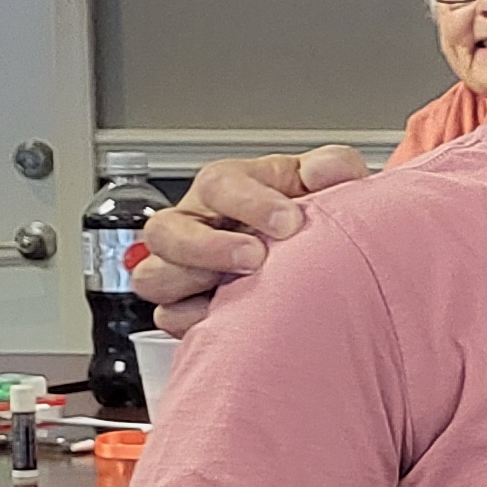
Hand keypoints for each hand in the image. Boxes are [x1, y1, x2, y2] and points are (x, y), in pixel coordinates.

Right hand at [134, 147, 370, 331]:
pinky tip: (229, 317)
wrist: (320, 260)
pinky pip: (168, 316)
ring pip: (154, 275)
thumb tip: (323, 171)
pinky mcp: (184, 305)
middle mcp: (194, 223)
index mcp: (227, 186)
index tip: (289, 222)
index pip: (217, 184)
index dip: (249, 202)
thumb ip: (332, 166)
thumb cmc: (307, 215)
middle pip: (164, 230)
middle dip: (208, 246)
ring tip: (237, 288)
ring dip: (193, 283)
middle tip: (255, 257)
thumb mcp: (328, 182)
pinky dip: (193, 319)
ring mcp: (183, 266)